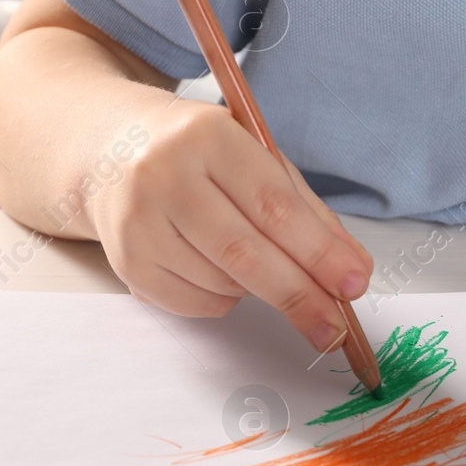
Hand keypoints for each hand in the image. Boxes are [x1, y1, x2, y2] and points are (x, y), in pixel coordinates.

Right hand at [87, 99, 374, 351]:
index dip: (318, 252)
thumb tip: (351, 270)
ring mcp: (137, 222)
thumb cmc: (201, 154)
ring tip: (260, 262)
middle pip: (244, 253)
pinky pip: (196, 303)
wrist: (112, 149)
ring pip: (223, 283)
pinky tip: (221, 269)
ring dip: (260, 290)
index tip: (354, 283)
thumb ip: (307, 212)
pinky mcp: (127, 262)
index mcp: (208, 136)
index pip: (273, 206)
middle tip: (335, 328)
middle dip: (300, 296)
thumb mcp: (256, 159)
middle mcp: (164, 176)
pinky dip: (225, 299)